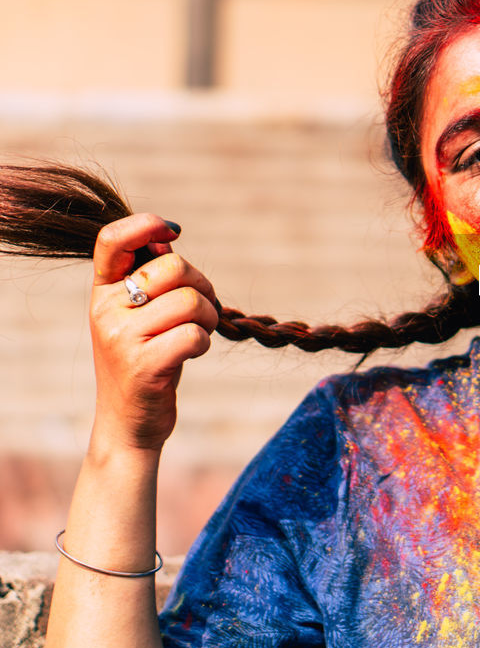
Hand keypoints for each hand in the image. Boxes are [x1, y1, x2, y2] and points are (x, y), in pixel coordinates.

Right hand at [89, 214, 218, 451]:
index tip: (173, 232)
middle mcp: (105, 310)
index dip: (145, 224)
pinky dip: (204, 342)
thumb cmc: (145, 360)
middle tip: (201, 309)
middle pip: (174, 268)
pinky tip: (192, 353)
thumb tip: (167, 234)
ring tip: (197, 333)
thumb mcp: (138, 315)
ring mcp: (121, 338)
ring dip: (208, 317)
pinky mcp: (144, 365)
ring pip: (190, 301)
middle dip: (202, 285)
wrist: (128, 422)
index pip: (111, 239)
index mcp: (102, 291)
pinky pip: (194, 334)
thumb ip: (150, 276)